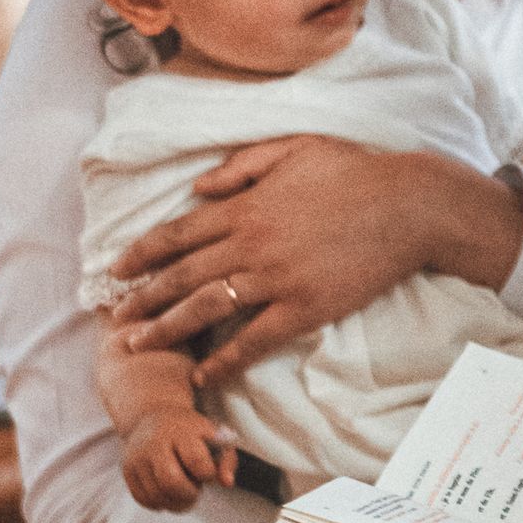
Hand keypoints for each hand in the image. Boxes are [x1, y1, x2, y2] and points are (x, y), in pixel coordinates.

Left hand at [109, 136, 522, 383]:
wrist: (406, 206)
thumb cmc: (354, 172)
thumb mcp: (292, 149)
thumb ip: (240, 167)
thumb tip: (197, 189)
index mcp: (244, 206)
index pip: (177, 233)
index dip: (142, 253)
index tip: (116, 269)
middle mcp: (249, 244)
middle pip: (181, 276)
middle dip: (142, 298)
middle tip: (116, 317)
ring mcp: (275, 279)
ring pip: (205, 309)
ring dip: (167, 330)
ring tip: (139, 346)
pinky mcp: (303, 308)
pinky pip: (253, 340)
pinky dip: (224, 358)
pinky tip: (202, 373)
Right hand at [121, 412, 238, 512]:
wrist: (152, 417)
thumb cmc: (189, 432)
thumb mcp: (213, 437)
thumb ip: (227, 460)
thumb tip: (226, 483)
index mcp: (181, 431)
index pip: (196, 461)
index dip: (207, 474)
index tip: (207, 472)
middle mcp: (155, 443)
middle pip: (171, 482)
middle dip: (189, 494)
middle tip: (194, 489)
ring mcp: (138, 457)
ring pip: (157, 496)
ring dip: (176, 502)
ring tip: (183, 489)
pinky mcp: (127, 471)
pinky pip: (145, 500)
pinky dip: (160, 503)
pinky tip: (168, 492)